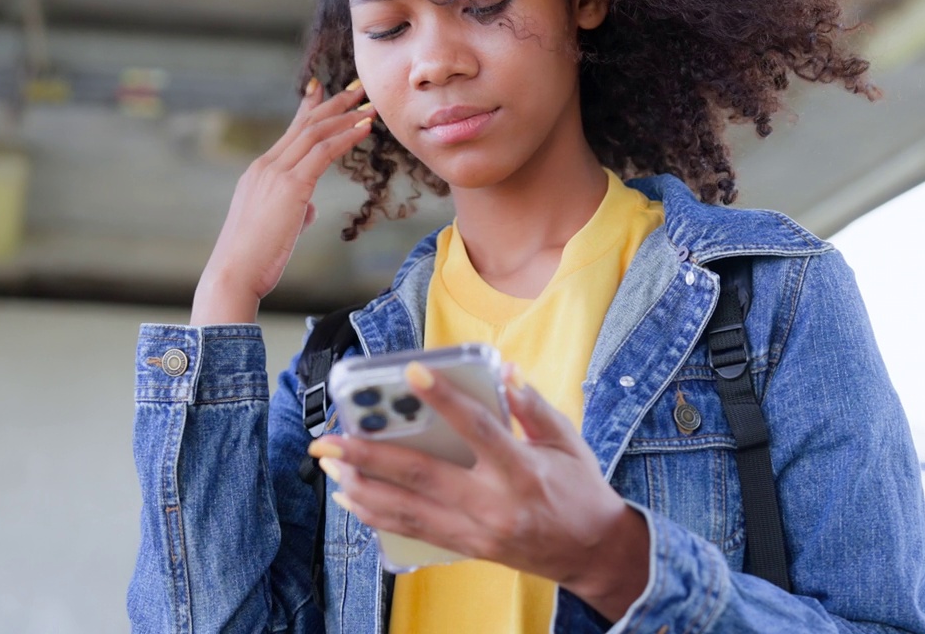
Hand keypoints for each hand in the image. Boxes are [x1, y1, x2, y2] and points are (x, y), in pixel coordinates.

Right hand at [191, 78, 373, 324]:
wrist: (234, 273)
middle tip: (357, 87)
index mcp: (259, 173)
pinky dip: (346, 137)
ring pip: (315, 133)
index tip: (324, 89)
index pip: (290, 132)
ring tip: (369, 104)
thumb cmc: (254, 258)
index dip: (309, 108)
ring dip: (345, 116)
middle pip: (304, 124)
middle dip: (333, 103)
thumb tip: (309, 207)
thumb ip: (294, 209)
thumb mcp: (276, 226)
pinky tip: (365, 128)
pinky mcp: (290, 187)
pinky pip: (323, 153)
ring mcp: (275, 174)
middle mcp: (265, 166)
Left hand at [309, 363, 650, 621]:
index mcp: (523, 470)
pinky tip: (352, 499)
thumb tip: (503, 371)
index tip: (412, 372)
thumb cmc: (581, 491)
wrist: (594, 553)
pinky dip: (379, 515)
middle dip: (369, 455)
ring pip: (408, 509)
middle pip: (423, 475)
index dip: (444, 399)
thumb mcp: (568, 442)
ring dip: (363, 486)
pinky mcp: (468, 548)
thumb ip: (533, 406)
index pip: (478, 427)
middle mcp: (495, 503)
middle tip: (330, 438)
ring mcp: (478, 530)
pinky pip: (415, 531)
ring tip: (330, 466)